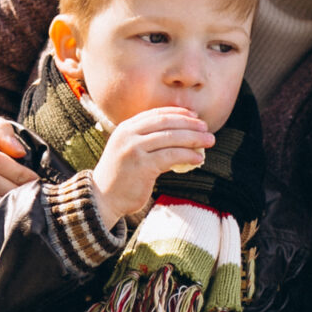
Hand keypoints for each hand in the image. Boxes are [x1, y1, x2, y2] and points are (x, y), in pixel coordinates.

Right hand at [91, 105, 215, 223]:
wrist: (103, 198)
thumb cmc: (121, 175)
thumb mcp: (129, 150)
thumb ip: (149, 140)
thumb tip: (182, 136)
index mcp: (126, 127)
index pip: (156, 113)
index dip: (178, 113)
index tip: (194, 115)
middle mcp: (128, 135)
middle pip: (166, 123)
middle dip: (189, 124)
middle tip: (206, 128)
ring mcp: (134, 149)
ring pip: (171, 138)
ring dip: (193, 139)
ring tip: (208, 141)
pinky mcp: (142, 166)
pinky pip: (171, 156)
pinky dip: (187, 155)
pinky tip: (198, 158)